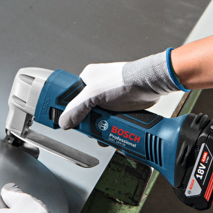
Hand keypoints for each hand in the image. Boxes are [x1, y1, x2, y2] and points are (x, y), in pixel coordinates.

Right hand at [58, 51, 183, 129]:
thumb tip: (64, 121)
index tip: (64, 121)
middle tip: (86, 130)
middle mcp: (98, 88)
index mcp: (87, 79)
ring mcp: (110, 99)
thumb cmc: (123, 81)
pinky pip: (110, 121)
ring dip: (98, 128)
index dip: (67, 110)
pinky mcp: (120, 107)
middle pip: (84, 111)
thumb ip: (76, 108)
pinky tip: (110, 133)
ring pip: (98, 118)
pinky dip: (109, 129)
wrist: (148, 85)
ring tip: (100, 133)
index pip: (70, 97)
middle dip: (86, 123)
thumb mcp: (93, 95)